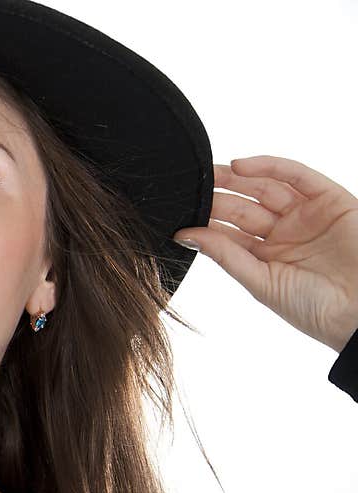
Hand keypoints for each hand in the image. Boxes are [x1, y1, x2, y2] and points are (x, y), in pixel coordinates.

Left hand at [172, 155, 357, 353]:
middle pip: (243, 208)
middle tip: (189, 186)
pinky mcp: (330, 199)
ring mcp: (306, 215)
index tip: (178, 212)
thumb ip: (225, 255)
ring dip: (236, 178)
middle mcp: (284, 234)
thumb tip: (185, 235)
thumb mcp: (261, 281)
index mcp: (266, 258)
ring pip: (265, 188)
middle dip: (217, 196)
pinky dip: (269, 166)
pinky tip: (239, 166)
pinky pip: (296, 175)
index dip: (205, 221)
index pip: (229, 233)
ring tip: (208, 173)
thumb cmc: (315, 308)